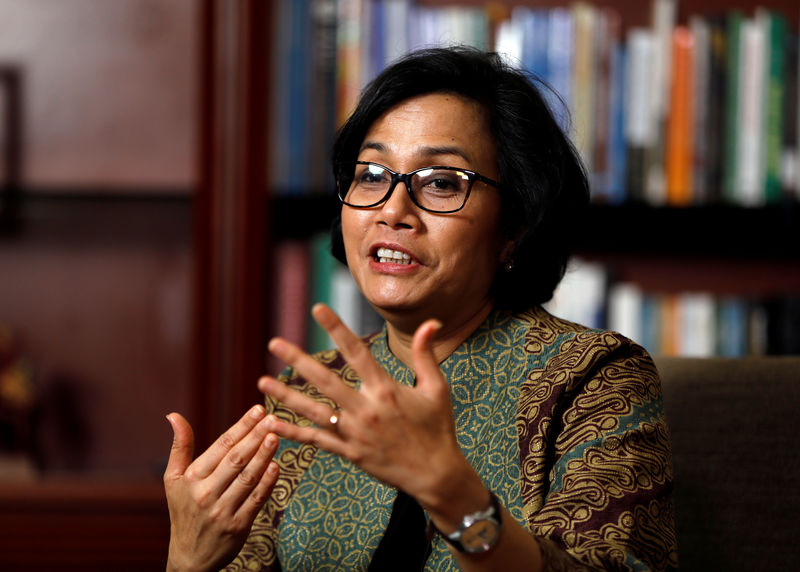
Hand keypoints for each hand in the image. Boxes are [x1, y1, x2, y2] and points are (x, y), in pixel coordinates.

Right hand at [164, 407, 280, 571]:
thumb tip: (174, 415)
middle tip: (273, 419)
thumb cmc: (183, 510)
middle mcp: (205, 494)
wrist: (188, 557)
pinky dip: (267, 483)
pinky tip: (276, 466)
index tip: (258, 410)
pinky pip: (255, 501)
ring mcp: (222, 511)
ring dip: (263, 456)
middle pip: (236, 459)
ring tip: (277, 437)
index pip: (221, 446)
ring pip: (247, 478)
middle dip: (256, 436)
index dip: (241, 426)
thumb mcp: (174, 479)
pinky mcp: (237, 527)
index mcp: (192, 478)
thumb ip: (179, 446)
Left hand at [258, 304, 474, 511]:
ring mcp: (355, 433)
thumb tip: (431, 322)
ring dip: (286, 396)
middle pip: (326, 380)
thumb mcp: (437, 388)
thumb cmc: (438, 428)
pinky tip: (271, 425)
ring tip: (261, 381)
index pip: (356, 352)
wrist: (436, 475)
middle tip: (274, 342)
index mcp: (386, 390)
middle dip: (298, 360)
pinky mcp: (350, 453)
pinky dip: (292, 433)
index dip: (337, 328)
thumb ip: (427, 354)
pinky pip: (316, 441)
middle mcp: (366, 410)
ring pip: (314, 412)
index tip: (318, 309)